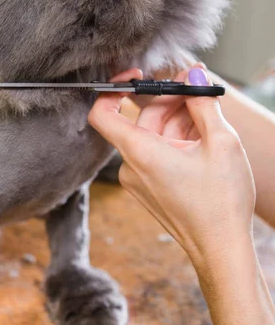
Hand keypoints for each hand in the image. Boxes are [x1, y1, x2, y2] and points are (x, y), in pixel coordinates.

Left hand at [89, 66, 255, 269]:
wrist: (221, 250)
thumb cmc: (221, 202)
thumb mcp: (221, 143)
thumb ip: (203, 103)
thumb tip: (195, 74)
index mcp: (139, 154)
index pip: (102, 112)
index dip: (114, 88)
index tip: (139, 76)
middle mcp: (131, 167)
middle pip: (141, 119)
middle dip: (170, 101)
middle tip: (199, 89)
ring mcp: (139, 180)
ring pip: (153, 136)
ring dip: (178, 121)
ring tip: (210, 117)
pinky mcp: (150, 189)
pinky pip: (157, 154)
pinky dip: (177, 141)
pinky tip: (203, 137)